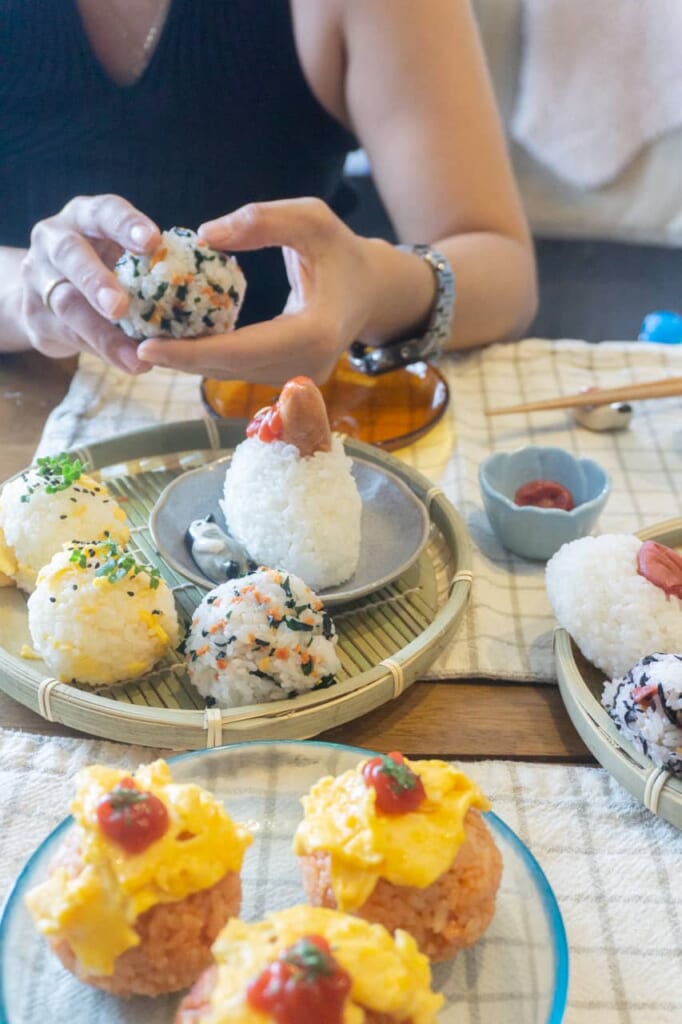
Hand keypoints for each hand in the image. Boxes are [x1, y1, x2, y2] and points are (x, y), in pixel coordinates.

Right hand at [20, 194, 159, 372]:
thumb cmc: (102, 264)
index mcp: (84, 217)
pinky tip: (128, 364)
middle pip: (70, 254)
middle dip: (96, 281)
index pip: (104, 212)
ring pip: (66, 303)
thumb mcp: (119, 252)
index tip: (153, 241)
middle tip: (120, 307)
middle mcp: (54, 240)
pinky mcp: (35, 316)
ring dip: (102, 332)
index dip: (126, 225)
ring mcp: (38, 277)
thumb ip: (146, 264)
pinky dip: (102, 351)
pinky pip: (69, 336)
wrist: (45, 290)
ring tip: (135, 357)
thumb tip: (199, 288)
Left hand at [137, 198, 373, 384]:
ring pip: (235, 375)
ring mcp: (303, 378)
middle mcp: (309, 365)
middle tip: (135, 344)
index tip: (147, 346)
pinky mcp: (293, 379)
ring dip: (193, 363)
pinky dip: (212, 360)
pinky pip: (244, 372)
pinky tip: (181, 344)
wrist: (372, 289)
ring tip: (149, 343)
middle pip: (233, 370)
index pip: (242, 350)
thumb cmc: (341, 249)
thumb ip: (260, 221)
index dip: (192, 353)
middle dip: (182, 361)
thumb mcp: (310, 218)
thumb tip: (203, 235)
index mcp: (316, 332)